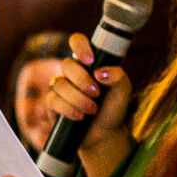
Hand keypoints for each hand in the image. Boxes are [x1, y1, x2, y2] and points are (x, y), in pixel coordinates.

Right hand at [47, 32, 132, 159]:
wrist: (104, 134)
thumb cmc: (113, 109)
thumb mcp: (123, 91)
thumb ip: (118, 77)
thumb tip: (100, 72)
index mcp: (89, 63)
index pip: (77, 42)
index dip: (80, 46)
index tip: (90, 61)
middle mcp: (72, 72)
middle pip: (67, 65)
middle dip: (81, 80)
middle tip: (96, 93)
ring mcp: (60, 87)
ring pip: (59, 84)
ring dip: (77, 98)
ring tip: (92, 110)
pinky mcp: (53, 103)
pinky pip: (53, 100)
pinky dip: (68, 108)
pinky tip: (79, 116)